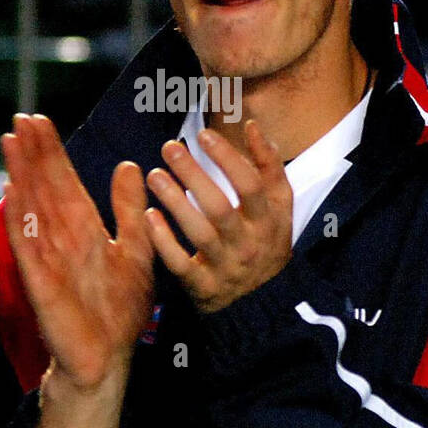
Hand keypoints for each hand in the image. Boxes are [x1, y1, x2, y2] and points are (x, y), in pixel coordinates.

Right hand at [0, 114, 153, 389]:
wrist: (109, 357)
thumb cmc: (119, 308)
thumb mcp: (135, 250)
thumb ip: (130, 212)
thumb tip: (128, 167)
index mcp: (85, 232)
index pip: (65, 184)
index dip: (53, 154)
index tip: (41, 121)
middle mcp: (63, 241)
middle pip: (46, 190)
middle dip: (35, 155)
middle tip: (23, 118)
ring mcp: (50, 261)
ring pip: (34, 212)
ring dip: (24, 178)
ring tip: (13, 144)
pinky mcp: (44, 285)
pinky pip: (31, 250)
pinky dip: (22, 224)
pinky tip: (15, 196)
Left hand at [144, 120, 292, 313]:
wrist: (264, 300)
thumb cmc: (266, 242)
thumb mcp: (278, 208)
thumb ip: (269, 168)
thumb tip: (252, 127)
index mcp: (269, 222)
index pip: (251, 186)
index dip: (229, 159)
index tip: (204, 135)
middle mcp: (249, 245)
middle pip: (220, 208)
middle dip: (194, 175)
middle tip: (169, 148)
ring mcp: (226, 268)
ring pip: (199, 234)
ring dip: (175, 203)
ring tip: (154, 175)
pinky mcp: (204, 287)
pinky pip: (181, 264)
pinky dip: (164, 241)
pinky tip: (148, 216)